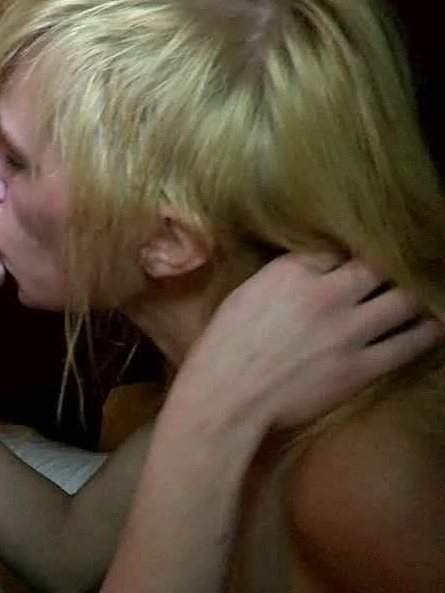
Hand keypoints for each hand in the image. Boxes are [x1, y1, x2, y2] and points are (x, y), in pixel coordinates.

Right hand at [177, 252, 441, 431]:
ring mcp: (347, 332)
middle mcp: (325, 294)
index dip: (346, 255)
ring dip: (415, 294)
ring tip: (422, 294)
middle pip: (378, 265)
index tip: (352, 260)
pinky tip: (434, 326)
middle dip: (389, 266)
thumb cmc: (221, 349)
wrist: (226, 397)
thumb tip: (304, 275)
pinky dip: (426, 333)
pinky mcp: (360, 368)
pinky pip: (408, 345)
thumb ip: (280, 280)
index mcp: (290, 272)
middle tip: (398, 269)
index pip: (336, 248)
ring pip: (404, 300)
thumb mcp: (244, 296)